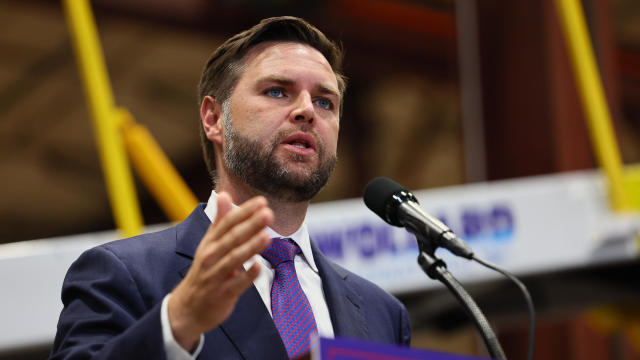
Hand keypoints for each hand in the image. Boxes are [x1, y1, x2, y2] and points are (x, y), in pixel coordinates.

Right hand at [167, 192, 273, 349]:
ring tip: (267, 235)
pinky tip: (260, 266)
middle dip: (250, 225)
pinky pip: (237, 284)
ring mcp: (216, 276)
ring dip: (250, 247)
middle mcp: (211, 257)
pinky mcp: (222, 294)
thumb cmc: (204, 271)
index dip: (244, 212)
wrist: (188, 308)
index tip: (261, 201)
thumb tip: (225, 194)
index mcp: (210, 243)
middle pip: (232, 238)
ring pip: (234, 259)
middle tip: (268, 214)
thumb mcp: (209, 244)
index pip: (227, 223)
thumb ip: (219, 220)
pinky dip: (248, 275)